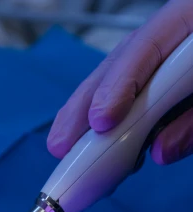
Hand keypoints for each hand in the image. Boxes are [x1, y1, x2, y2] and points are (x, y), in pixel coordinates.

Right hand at [48, 0, 192, 164]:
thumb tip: (159, 152)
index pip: (151, 44)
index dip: (122, 85)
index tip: (102, 123)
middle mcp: (181, 27)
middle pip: (124, 58)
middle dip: (87, 103)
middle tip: (61, 145)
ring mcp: (174, 46)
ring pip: (122, 72)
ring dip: (87, 112)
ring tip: (63, 145)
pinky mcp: (171, 70)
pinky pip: (136, 87)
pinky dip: (112, 114)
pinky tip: (92, 138)